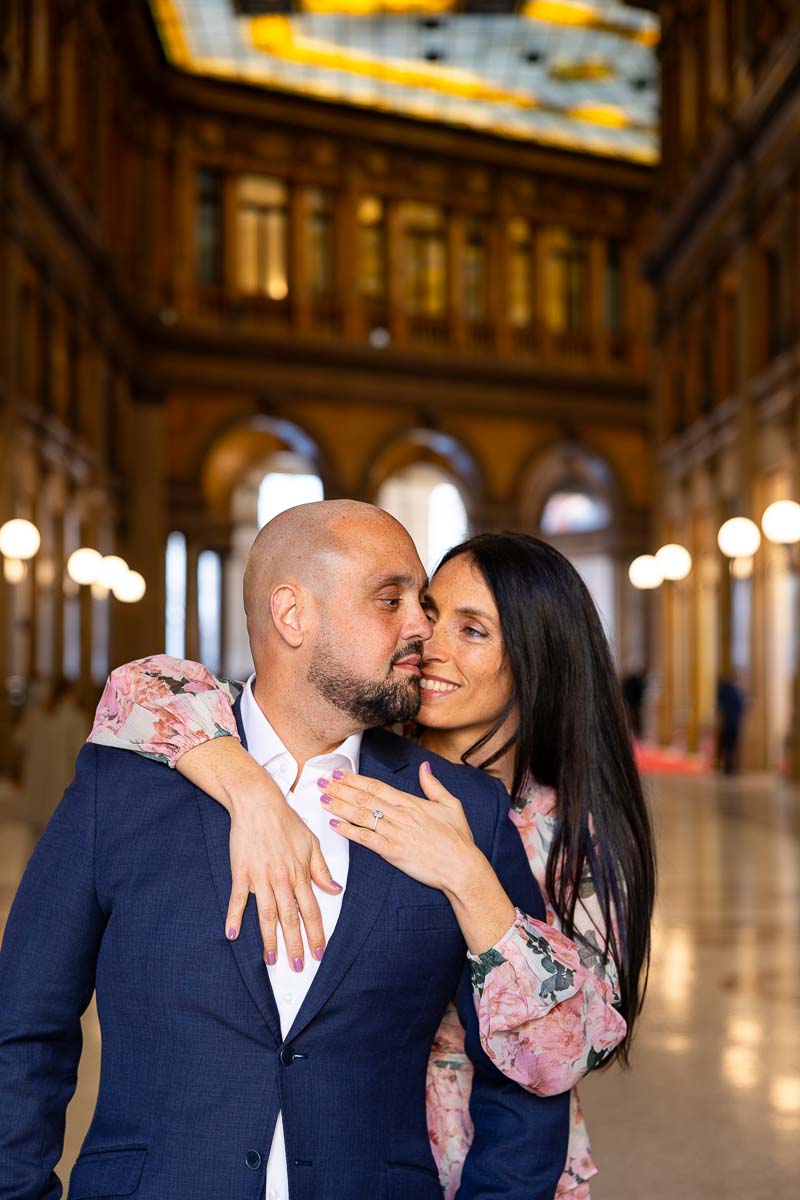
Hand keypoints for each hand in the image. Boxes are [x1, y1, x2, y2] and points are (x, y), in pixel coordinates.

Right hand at [175, 736, 340, 969]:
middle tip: (298, 966)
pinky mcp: (241, 872)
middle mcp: (282, 879)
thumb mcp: (312, 843)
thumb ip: (322, 870)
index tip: (319, 953)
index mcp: (300, 874)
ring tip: (272, 961)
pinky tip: (232, 934)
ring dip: (270, 940)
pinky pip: (237, 899)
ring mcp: (260, 877)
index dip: (316, 934)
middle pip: (290, 919)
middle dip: (295, 945)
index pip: (311, 911)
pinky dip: (234, 917)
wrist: (259, 803)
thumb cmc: (286, 822)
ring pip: (267, 915)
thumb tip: (335, 890)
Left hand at [318, 762, 476, 891]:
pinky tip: (334, 824)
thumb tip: (424, 767)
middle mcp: (400, 815)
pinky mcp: (392, 852)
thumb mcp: (451, 805)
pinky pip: (365, 839)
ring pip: (361, 815)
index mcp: (411, 802)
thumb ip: (434, 785)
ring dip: (339, 806)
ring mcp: (395, 833)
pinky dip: (348, 831)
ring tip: (322, 799)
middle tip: (322, 782)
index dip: (355, 779)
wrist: (461, 867)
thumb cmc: (458, 839)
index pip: (376, 786)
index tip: (339, 773)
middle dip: (340, 789)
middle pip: (363, 797)